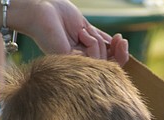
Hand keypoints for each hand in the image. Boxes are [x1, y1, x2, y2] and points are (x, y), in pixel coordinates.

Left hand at [15, 1, 129, 62]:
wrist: (42, 9)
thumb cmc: (60, 15)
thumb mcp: (87, 27)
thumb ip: (100, 38)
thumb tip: (118, 44)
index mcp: (84, 56)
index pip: (108, 63)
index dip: (120, 54)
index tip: (122, 39)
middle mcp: (80, 64)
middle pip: (110, 67)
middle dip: (119, 53)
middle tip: (121, 39)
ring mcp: (75, 65)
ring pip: (103, 62)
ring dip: (99, 42)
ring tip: (83, 32)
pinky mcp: (71, 64)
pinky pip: (93, 59)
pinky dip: (92, 43)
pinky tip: (81, 34)